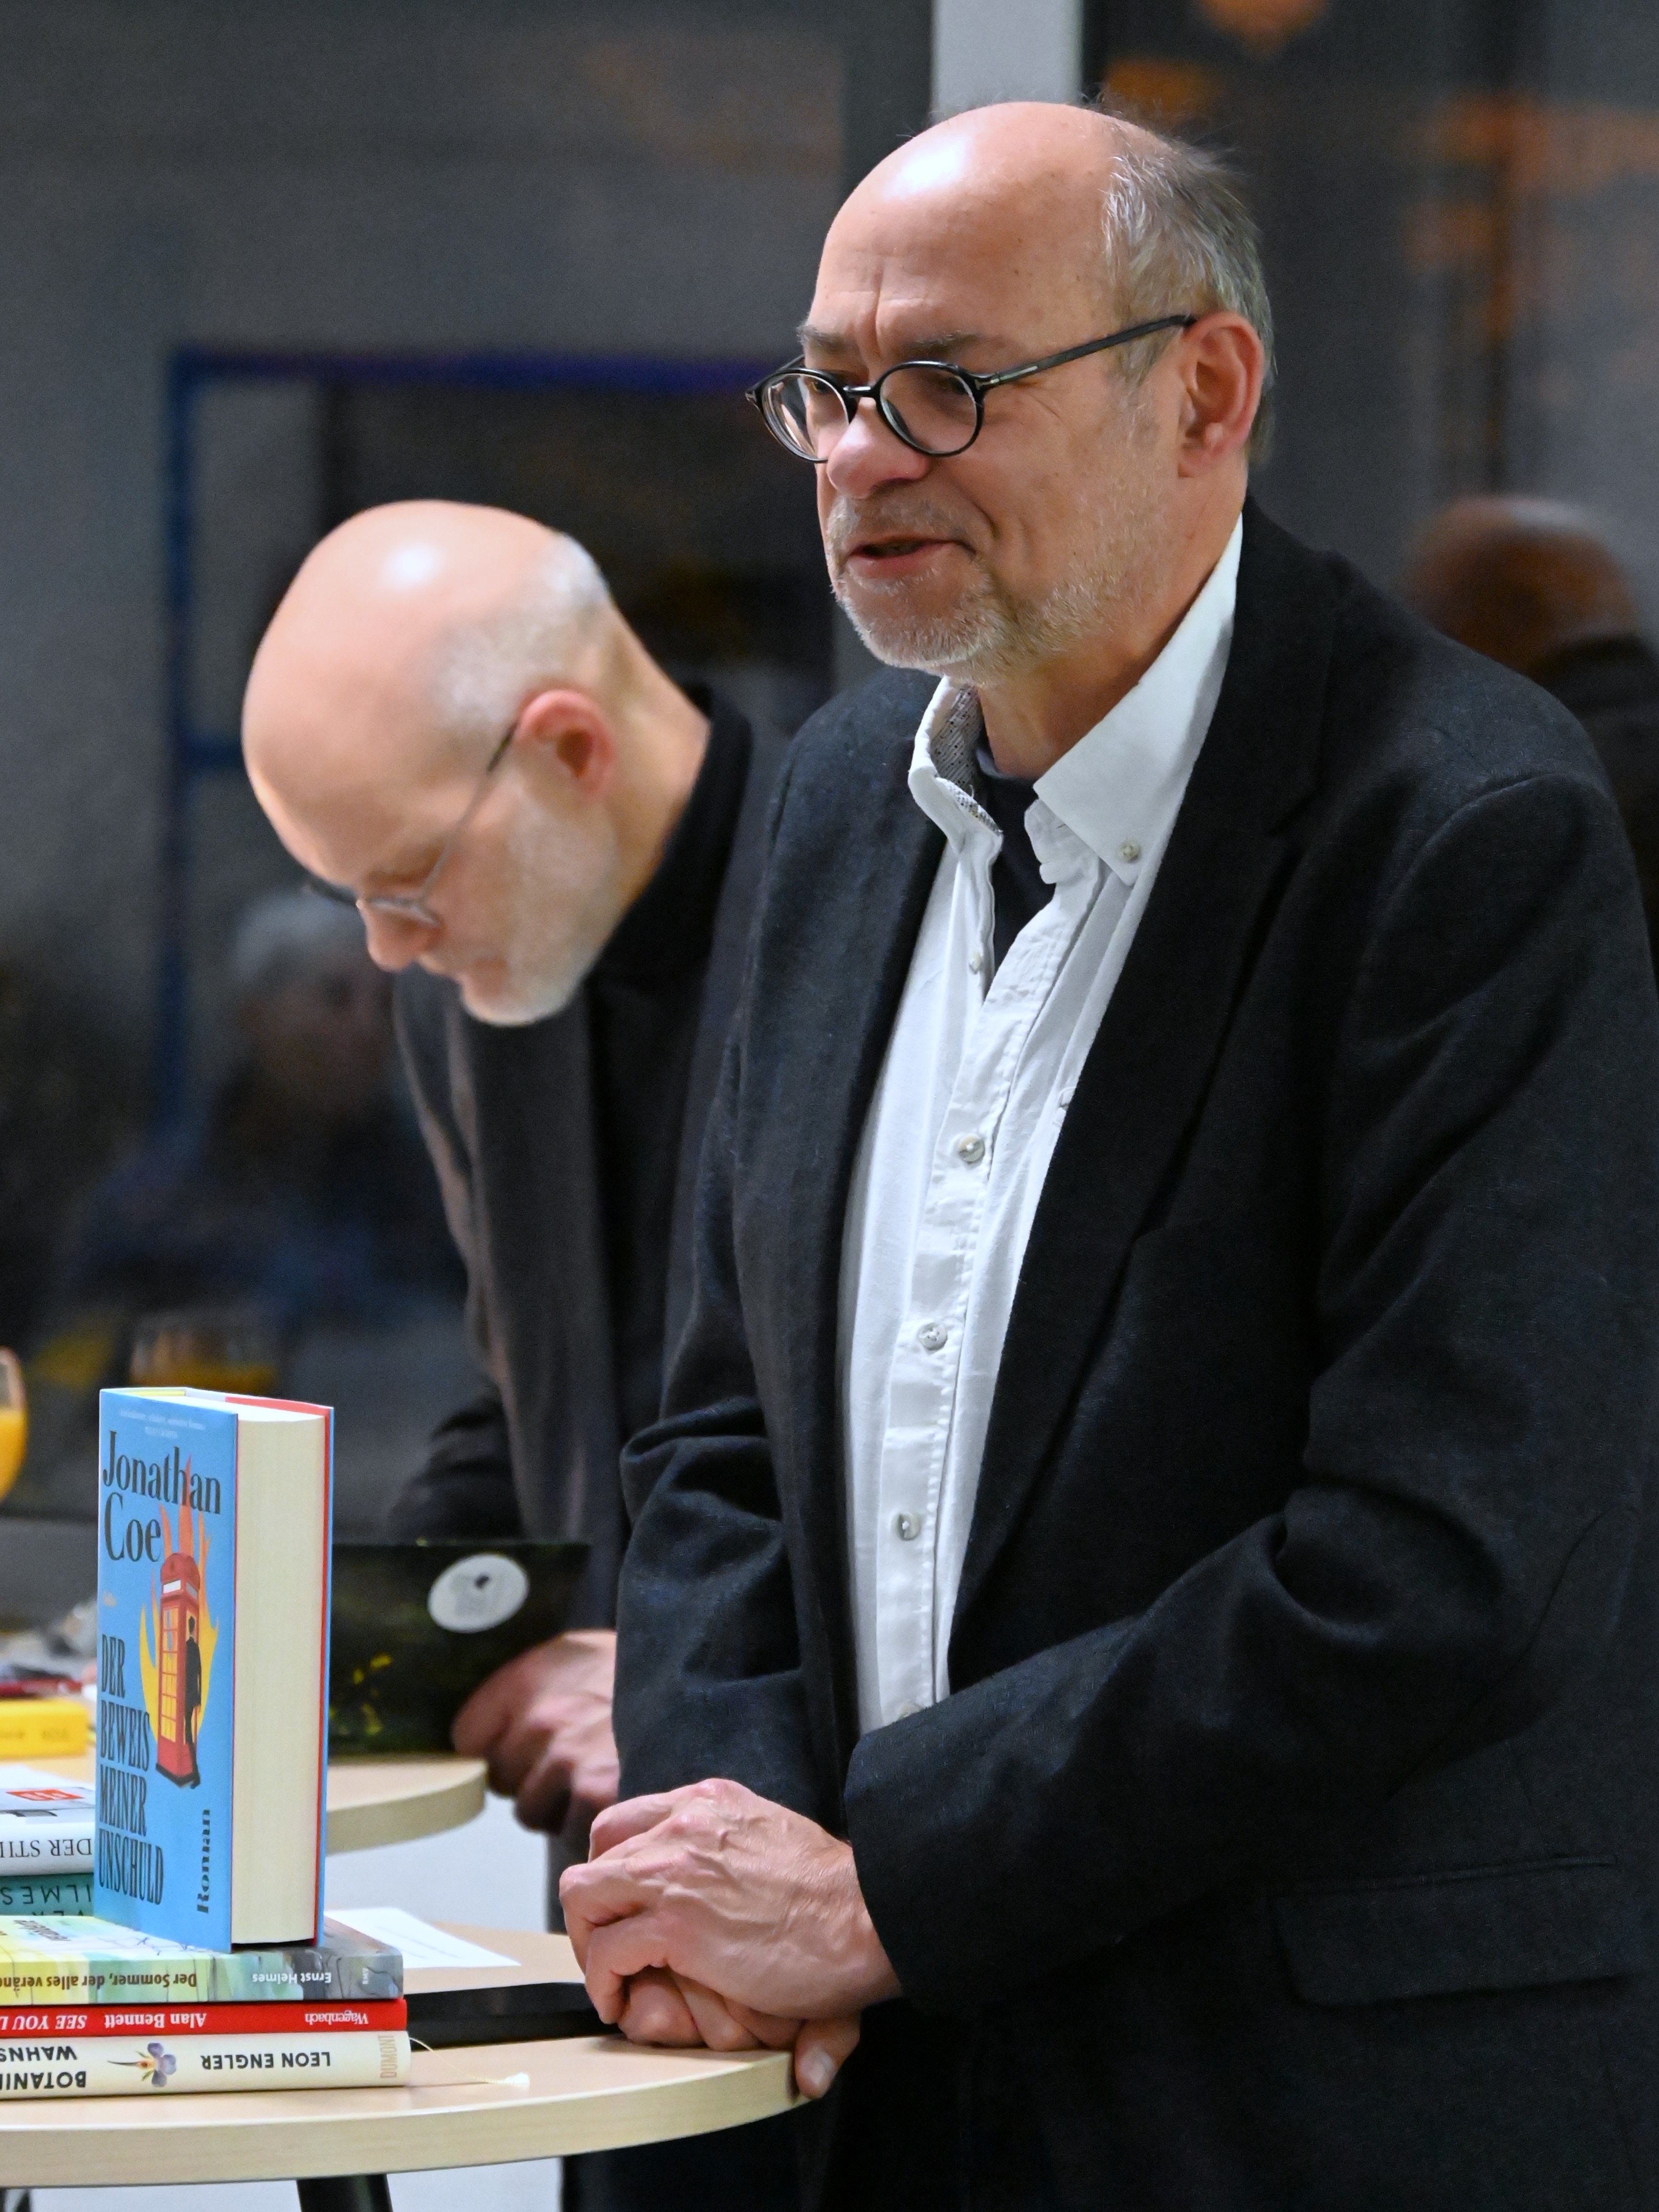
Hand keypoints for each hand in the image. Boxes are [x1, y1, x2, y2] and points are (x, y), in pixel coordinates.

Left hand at [451, 1630, 617, 1850]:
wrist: (697, 1681)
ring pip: (530, 1810)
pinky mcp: (594, 1795)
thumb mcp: (576, 1656)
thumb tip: (477, 1737)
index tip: (518, 1743)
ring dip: (556, 1804)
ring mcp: (565, 1760)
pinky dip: (587, 1821)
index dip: (494, 1743)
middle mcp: (539, 1718)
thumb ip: (526, 1689)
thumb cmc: (633, 1675)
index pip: (468, 1734)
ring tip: (594, 1776)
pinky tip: (612, 1792)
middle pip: (501, 1776)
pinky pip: (567, 1828)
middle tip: (571, 1759)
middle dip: (529, 1774)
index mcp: (527, 1679)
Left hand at [559, 1778, 897, 2094]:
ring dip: (590, 1943)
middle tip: (614, 1955)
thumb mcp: (772, 1844)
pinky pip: (605, 1950)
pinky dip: (603, 1981)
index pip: (623, 1822)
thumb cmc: (833, 1895)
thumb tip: (718, 1895)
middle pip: (596, 1858)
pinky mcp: (676, 1923)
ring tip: (614, 1980)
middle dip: (596, 1912)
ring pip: (584, 1894)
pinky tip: (623, 2001)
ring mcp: (675, 1869)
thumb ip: (734, 1858)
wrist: (867, 1913)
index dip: (612, 1872)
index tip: (625, 1912)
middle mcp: (684, 1824)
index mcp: (708, 1802)